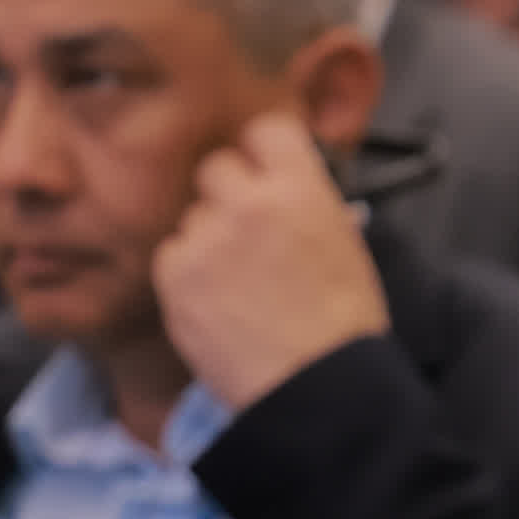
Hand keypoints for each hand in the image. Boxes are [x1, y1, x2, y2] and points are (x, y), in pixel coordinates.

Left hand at [149, 112, 391, 410]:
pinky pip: (173, 255)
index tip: (266, 171)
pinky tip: (219, 304)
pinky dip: (188, 274)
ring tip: (237, 284)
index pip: (267, 131)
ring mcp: (205, 238)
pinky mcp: (174, 274)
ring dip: (207, 239)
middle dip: (228, 193)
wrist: (316, 387)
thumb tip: (285, 191)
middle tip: (245, 231)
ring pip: (192, 216)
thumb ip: (308, 207)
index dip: (265, 152)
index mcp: (302, 191)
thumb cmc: (344, 324)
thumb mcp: (346, 247)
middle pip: (216, 166)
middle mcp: (248, 203)